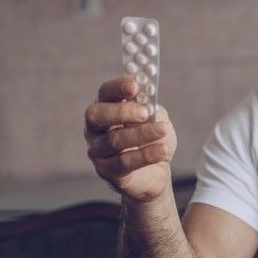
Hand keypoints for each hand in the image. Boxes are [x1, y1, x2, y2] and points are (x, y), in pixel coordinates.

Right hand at [84, 77, 176, 202]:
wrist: (155, 171)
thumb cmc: (152, 139)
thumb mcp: (156, 118)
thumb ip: (150, 108)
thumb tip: (148, 103)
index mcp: (106, 107)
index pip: (105, 92)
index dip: (117, 87)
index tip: (135, 86)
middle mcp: (95, 128)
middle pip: (96, 115)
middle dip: (121, 112)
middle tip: (145, 113)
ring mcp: (97, 150)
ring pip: (114, 140)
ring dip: (141, 134)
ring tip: (163, 130)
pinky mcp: (106, 170)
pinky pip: (124, 161)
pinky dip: (146, 154)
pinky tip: (162, 150)